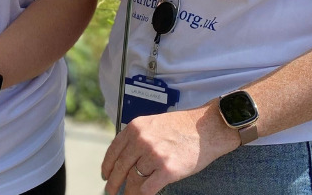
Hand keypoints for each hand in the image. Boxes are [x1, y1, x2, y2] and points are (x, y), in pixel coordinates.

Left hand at [102, 107, 236, 194]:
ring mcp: (154, 155)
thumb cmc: (182, 126)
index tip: (105, 175)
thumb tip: (124, 158)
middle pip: (120, 168)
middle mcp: (142, 140)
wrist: (207, 128)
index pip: (113, 150)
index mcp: (136, 127)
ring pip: (133, 181)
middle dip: (113, 183)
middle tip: (110, 191)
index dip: (107, 166)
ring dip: (129, 191)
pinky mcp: (167, 170)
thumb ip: (138, 137)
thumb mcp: (154, 123)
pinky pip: (147, 189)